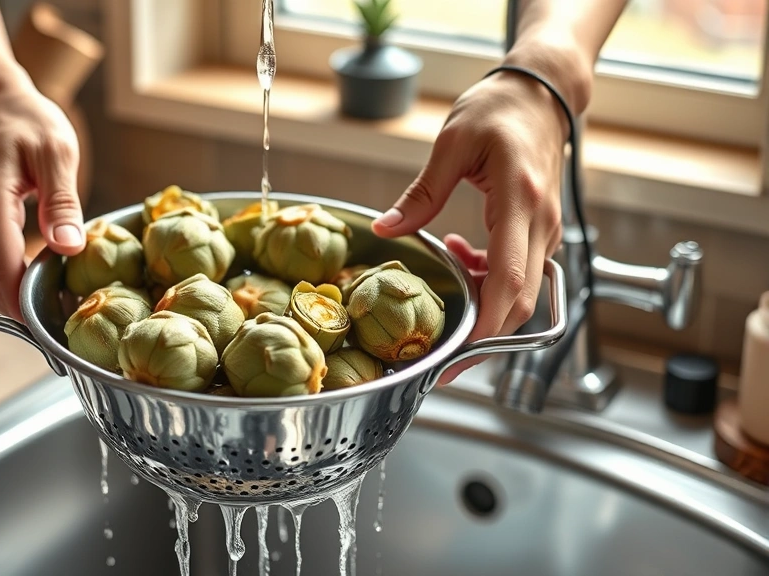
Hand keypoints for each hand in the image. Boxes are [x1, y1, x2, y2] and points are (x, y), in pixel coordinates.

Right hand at [0, 83, 84, 321]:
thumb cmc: (29, 123)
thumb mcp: (56, 153)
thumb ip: (62, 202)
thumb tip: (68, 247)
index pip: (3, 265)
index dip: (24, 301)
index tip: (51, 326)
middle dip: (22, 310)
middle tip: (63, 328)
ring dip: (15, 300)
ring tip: (57, 310)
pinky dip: (11, 283)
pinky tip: (43, 286)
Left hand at [372, 70, 567, 384]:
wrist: (541, 93)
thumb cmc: (500, 108)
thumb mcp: (453, 143)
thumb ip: (422, 194)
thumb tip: (387, 229)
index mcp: (519, 200)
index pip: (511, 278)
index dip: (489, 323)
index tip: (462, 350)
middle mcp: (541, 222)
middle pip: (520, 299)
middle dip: (485, 337)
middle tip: (444, 359)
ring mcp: (546, 228)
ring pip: (520, 290)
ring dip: (482, 303)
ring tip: (444, 294)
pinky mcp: (540, 229)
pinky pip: (519, 271)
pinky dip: (489, 279)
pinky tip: (461, 257)